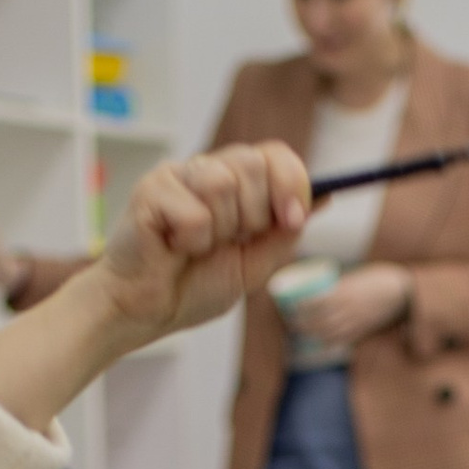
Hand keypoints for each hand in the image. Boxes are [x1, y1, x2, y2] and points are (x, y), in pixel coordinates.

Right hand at [96, 145, 310, 345]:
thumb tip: (323, 197)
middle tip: (225, 243)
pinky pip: (194, 212)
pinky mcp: (151, 189)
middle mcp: (206, 171)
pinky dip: (190, 241)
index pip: (274, 155)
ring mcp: (177, 176)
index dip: (290, 183)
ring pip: (223, 183)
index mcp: (234, 184)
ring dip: (218, 231)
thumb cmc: (191, 289)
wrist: (145, 312)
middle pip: (254, 164)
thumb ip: (284, 231)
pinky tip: (171, 248)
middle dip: (251, 216)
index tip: (291, 218)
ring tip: (193, 247)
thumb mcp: (254, 264)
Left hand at [296, 264, 412, 351]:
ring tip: (300, 331)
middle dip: (301, 324)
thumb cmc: (378, 279)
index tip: (289, 306)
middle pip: (318, 322)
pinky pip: (342, 340)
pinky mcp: (363, 331)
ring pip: (328, 333)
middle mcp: (349, 309)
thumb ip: (340, 285)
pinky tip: (319, 340)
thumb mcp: (356, 277)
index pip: (316, 303)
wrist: (403, 292)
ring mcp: (356, 322)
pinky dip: (328, 341)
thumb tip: (319, 289)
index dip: (300, 308)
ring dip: (311, 334)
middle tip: (289, 322)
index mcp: (346, 292)